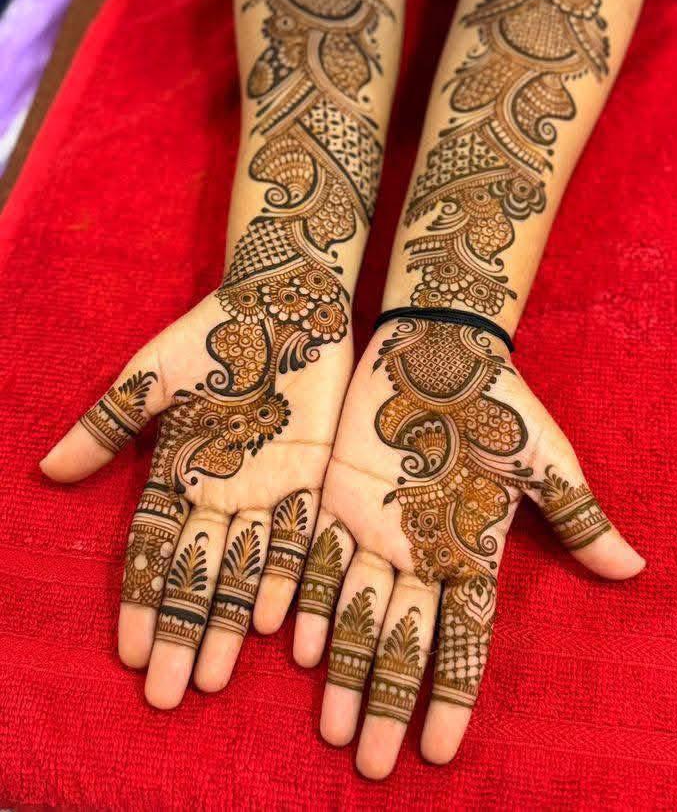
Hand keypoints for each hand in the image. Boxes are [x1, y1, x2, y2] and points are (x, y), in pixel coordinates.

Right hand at [41, 235, 353, 709]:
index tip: (127, 651)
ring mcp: (268, 490)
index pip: (152, 550)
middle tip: (167, 693)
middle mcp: (221, 493)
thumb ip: (109, 423)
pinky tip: (281, 625)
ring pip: (247, 570)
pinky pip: (301, 538)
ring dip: (232, 624)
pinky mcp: (313, 477)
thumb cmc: (214, 332)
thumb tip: (46, 473)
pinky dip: (291, 579)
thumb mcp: (153, 373)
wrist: (288, 301)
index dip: (141, 598)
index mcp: (179, 472)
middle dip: (181, 631)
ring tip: (216, 678)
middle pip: (197, 575)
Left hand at [293, 317, 643, 777]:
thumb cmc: (499, 401)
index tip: (436, 751)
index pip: (461, 637)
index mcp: (472, 550)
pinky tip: (297, 645)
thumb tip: (635, 570)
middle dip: (386, 697)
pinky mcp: (337, 497)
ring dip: (343, 667)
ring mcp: (377, 527)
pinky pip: (320, 558)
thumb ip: (577, 514)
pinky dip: (310, 599)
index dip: (450, 693)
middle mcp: (421, 551)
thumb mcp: (543, 458)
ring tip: (329, 727)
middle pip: (402, 638)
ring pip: (356, 611)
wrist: (440, 346)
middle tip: (367, 763)